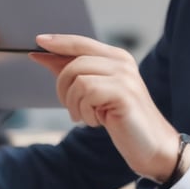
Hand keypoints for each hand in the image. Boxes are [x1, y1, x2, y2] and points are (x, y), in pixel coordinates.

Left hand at [30, 34, 178, 181]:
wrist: (152, 147)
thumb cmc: (122, 121)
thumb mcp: (93, 93)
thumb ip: (70, 71)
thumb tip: (41, 54)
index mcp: (117, 58)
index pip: (81, 43)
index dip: (59, 42)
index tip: (38, 41)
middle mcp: (122, 62)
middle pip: (74, 62)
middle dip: (63, 88)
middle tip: (73, 109)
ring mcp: (124, 76)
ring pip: (77, 78)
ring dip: (74, 104)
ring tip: (88, 117)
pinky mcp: (123, 92)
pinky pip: (86, 93)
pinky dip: (85, 112)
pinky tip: (98, 121)